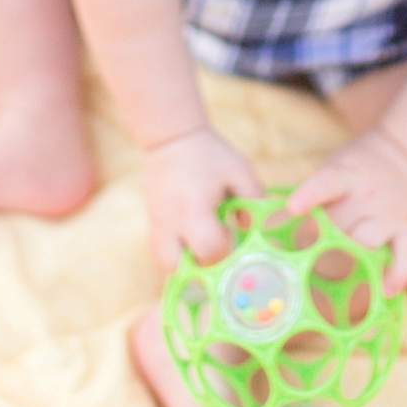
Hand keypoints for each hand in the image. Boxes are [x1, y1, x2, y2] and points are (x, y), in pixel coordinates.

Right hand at [141, 127, 262, 270]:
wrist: (172, 140)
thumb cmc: (211, 155)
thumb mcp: (240, 171)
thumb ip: (253, 199)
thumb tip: (254, 229)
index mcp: (194, 211)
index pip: (209, 250)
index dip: (226, 252)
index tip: (234, 237)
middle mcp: (170, 223)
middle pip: (179, 267)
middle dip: (201, 265)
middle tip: (216, 247)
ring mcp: (157, 224)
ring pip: (164, 263)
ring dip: (185, 263)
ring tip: (202, 245)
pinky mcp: (152, 222)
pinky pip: (159, 251)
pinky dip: (175, 253)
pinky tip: (192, 237)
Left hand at [285, 128, 406, 295]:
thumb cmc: (358, 165)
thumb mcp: (334, 166)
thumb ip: (311, 195)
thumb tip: (267, 224)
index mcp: (346, 176)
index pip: (326, 184)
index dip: (309, 196)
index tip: (292, 207)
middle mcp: (368, 195)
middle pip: (339, 228)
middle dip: (317, 244)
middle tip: (300, 257)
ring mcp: (389, 214)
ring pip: (366, 245)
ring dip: (347, 260)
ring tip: (333, 272)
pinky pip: (406, 254)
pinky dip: (398, 273)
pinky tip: (388, 290)